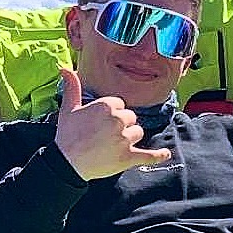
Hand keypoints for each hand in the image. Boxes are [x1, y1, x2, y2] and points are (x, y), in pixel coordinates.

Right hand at [54, 68, 171, 179]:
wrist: (67, 162)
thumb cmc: (67, 135)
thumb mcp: (68, 108)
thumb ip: (72, 87)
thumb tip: (66, 69)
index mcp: (106, 105)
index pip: (120, 105)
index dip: (111, 114)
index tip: (100, 123)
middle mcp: (118, 120)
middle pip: (131, 118)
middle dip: (121, 126)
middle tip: (104, 136)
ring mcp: (124, 139)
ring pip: (138, 132)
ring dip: (130, 138)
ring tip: (113, 145)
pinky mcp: (129, 157)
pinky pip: (149, 155)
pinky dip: (158, 156)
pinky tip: (166, 154)